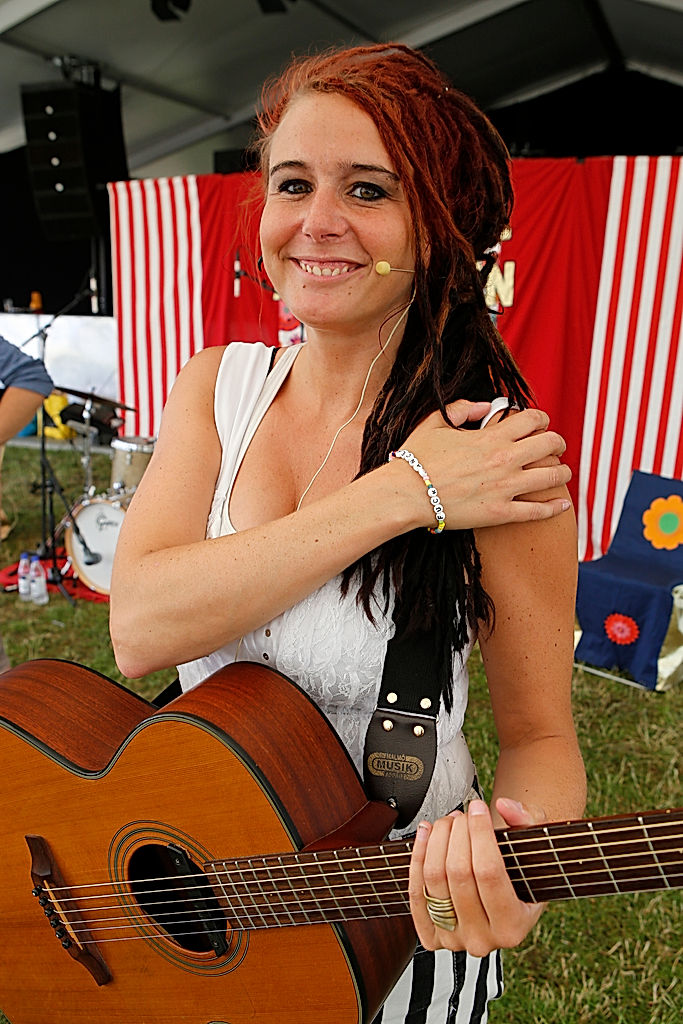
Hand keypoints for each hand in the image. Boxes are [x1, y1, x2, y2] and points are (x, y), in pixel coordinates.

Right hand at [395, 400, 571, 530]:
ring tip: (562, 472)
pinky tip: (563, 505)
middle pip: (550, 445)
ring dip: (562, 472)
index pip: (533, 419)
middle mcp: (504, 460)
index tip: (541, 424)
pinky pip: (537, 511)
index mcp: (491, 437)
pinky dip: (554, 507)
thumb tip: (483, 406)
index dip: (542, 419)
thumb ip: (462, 409)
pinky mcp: (500, 514)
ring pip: (551, 477)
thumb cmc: (416, 459)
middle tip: (555, 447)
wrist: (405, 495)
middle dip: (557, 443)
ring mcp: (505, 488)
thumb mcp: (434, 423)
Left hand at [408, 797, 546, 955]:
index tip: (478, 807)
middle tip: (463, 815)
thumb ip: (527, 821)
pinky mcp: (430, 935)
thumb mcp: (536, 846)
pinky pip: (416, 892)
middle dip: (458, 833)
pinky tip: (426, 834)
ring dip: (437, 840)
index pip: (489, 872)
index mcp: (514, 927)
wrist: (503, 896)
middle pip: (459, 874)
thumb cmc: (521, 868)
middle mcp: (482, 940)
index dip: (480, 834)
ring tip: (448, 822)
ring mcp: (453, 939)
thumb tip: (505, 806)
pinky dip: (418, 857)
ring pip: (435, 879)